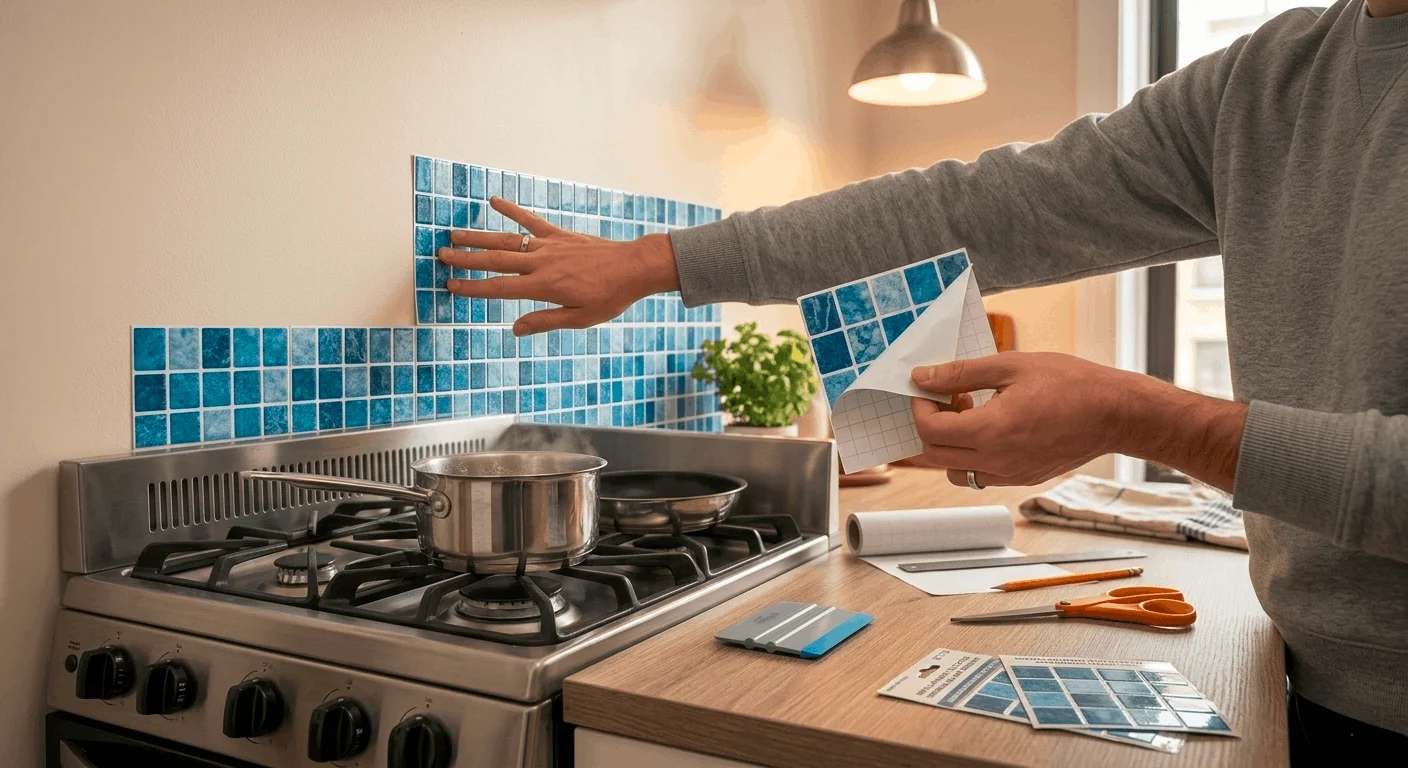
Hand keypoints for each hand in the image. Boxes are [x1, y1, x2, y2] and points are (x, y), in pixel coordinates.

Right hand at [438, 196, 679, 334]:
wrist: (634, 268)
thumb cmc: (610, 297)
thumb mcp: (580, 319)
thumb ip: (545, 321)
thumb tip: (514, 329)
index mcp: (544, 286)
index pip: (499, 288)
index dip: (472, 288)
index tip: (450, 286)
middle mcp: (542, 262)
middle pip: (496, 260)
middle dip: (466, 259)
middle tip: (441, 256)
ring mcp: (549, 245)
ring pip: (507, 239)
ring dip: (479, 236)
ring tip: (454, 233)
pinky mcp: (559, 234)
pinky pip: (531, 220)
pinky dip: (512, 210)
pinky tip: (494, 200)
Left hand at [909, 352, 1140, 487]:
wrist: (1116, 413)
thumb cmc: (1070, 383)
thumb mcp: (1010, 366)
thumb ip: (961, 373)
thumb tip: (922, 376)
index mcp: (991, 431)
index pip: (930, 431)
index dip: (919, 408)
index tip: (926, 388)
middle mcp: (997, 461)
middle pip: (934, 455)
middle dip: (928, 426)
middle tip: (943, 399)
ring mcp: (1010, 475)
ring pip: (953, 472)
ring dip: (947, 445)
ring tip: (967, 414)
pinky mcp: (1022, 479)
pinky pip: (979, 476)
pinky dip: (970, 457)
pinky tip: (988, 428)